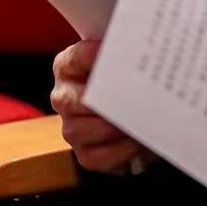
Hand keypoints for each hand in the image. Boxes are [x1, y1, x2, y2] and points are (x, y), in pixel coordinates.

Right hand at [52, 40, 154, 174]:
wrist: (133, 111)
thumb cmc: (126, 80)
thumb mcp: (122, 61)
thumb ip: (125, 53)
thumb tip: (142, 49)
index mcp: (68, 67)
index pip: (75, 59)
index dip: (95, 56)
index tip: (118, 51)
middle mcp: (64, 96)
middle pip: (76, 100)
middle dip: (107, 98)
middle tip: (134, 94)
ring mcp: (71, 127)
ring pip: (81, 131)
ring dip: (113, 127)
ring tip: (139, 120)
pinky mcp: (85, 154)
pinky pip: (99, 157)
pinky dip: (121, 150)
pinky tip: (139, 140)